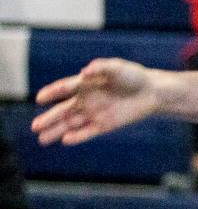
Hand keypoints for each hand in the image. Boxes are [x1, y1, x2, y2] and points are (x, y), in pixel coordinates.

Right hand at [31, 58, 158, 145]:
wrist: (151, 92)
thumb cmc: (133, 76)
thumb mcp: (118, 68)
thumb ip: (101, 68)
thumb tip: (84, 72)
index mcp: (86, 84)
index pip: (65, 88)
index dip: (52, 92)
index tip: (40, 98)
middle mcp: (87, 99)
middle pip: (63, 111)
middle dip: (49, 119)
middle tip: (35, 126)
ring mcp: (94, 113)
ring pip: (71, 124)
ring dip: (57, 131)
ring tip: (42, 139)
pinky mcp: (104, 125)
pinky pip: (87, 132)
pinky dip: (77, 137)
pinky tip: (66, 140)